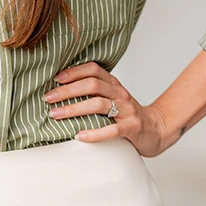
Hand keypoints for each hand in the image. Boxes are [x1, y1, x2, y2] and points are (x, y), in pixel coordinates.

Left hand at [42, 62, 173, 156]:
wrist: (157, 129)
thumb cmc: (128, 114)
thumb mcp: (112, 97)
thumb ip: (94, 92)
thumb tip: (60, 89)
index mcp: (114, 84)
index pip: (93, 69)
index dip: (74, 72)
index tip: (55, 78)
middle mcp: (120, 94)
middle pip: (92, 85)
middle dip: (67, 91)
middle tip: (48, 98)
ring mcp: (127, 111)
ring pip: (98, 105)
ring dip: (74, 109)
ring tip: (56, 115)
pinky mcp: (132, 128)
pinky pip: (112, 129)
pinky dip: (94, 133)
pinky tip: (79, 136)